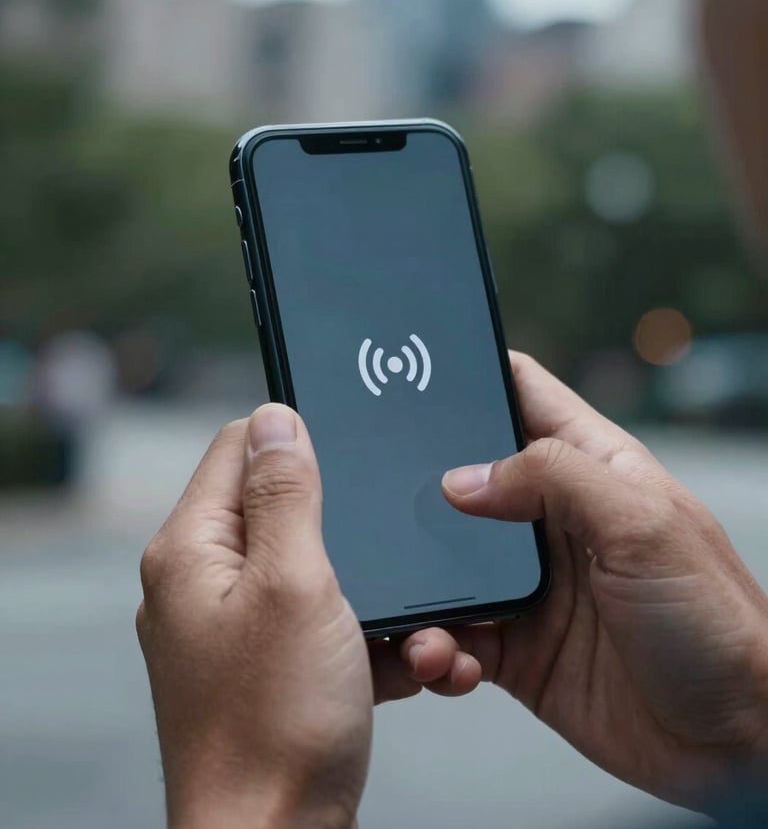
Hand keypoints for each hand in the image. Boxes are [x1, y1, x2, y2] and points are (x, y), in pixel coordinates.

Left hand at [137, 404, 371, 828]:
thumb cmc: (277, 726)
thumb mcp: (295, 584)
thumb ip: (285, 494)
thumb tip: (276, 420)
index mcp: (193, 551)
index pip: (238, 447)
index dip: (295, 439)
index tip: (349, 450)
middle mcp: (205, 584)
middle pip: (285, 511)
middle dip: (350, 532)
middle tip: (389, 561)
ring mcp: (237, 628)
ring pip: (318, 572)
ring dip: (370, 594)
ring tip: (408, 636)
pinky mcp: (270, 667)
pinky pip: (325, 624)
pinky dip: (365, 638)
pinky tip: (401, 665)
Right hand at [386, 353, 767, 808]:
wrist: (734, 744)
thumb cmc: (716, 623)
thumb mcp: (642, 525)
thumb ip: (553, 479)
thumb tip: (461, 478)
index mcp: (591, 467)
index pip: (523, 394)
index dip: (473, 375)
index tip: (417, 369)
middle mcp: (554, 519)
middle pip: (466, 476)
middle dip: (421, 485)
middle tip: (377, 498)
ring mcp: (531, 583)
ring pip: (447, 562)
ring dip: (421, 585)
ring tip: (418, 614)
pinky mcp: (515, 646)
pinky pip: (453, 634)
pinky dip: (436, 646)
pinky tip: (445, 659)